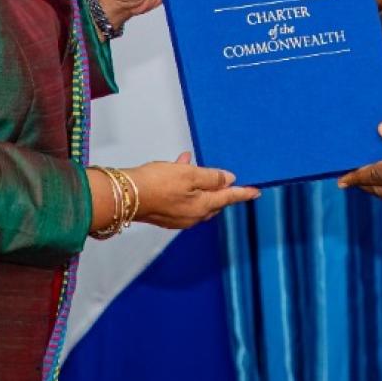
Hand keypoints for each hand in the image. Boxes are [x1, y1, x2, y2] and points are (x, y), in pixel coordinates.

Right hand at [128, 152, 260, 228]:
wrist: (125, 196)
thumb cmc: (156, 184)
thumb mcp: (189, 174)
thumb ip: (212, 177)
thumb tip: (229, 179)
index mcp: (202, 207)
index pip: (229, 197)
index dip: (243, 193)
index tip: (256, 191)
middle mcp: (192, 216)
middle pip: (214, 201)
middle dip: (220, 188)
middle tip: (226, 177)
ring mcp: (178, 217)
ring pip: (197, 197)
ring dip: (199, 182)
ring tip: (193, 163)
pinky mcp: (165, 213)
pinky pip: (182, 198)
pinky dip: (184, 185)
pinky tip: (177, 168)